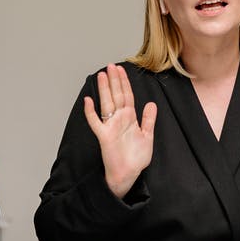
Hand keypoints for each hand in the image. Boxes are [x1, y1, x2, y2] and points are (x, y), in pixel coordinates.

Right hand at [84, 64, 156, 198]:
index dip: (124, 82)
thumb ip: (148, 120)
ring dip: (104, 90)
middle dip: (114, 81)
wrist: (129, 174)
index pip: (127, 96)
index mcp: (130, 119)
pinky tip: (88, 101)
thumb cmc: (136, 159)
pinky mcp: (104, 136)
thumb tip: (151, 104)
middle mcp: (119, 120)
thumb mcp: (147, 136)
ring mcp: (111, 127)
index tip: (121, 70)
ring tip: (102, 76)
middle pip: (116, 96)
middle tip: (110, 66)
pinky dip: (91, 112)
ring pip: (107, 104)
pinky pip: (96, 122)